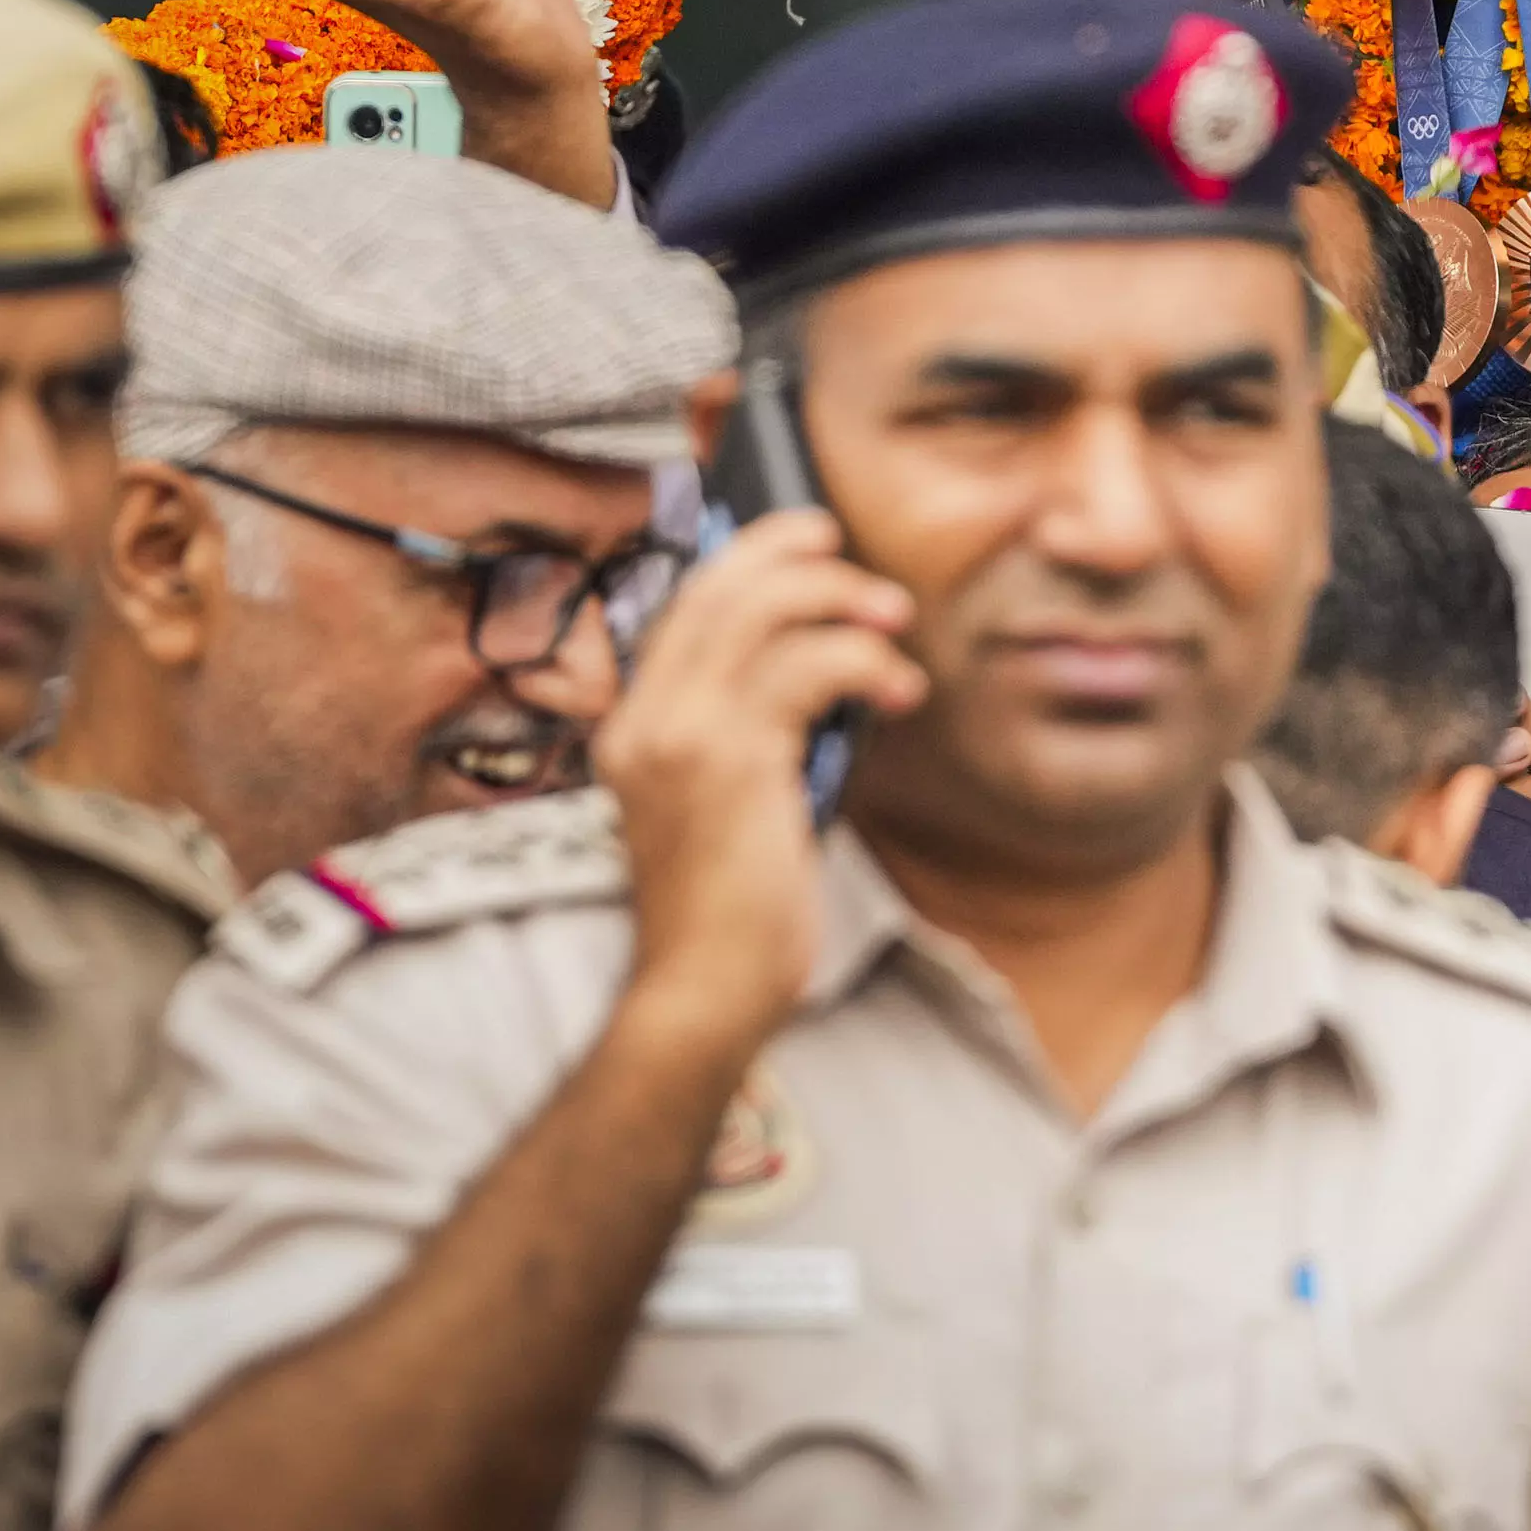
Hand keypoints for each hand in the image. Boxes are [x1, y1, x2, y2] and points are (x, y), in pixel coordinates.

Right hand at [594, 509, 924, 1062]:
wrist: (703, 990)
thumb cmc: (731, 911)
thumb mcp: (728, 804)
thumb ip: (750, 736)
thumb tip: (820, 668)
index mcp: (632, 730)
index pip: (684, 609)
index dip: (747, 558)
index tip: (807, 540)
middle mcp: (642, 723)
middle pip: (717, 590)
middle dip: (795, 557)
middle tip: (854, 558)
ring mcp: (679, 737)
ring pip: (764, 613)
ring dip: (842, 602)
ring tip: (895, 626)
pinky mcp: (731, 760)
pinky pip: (808, 667)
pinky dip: (865, 662)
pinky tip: (898, 694)